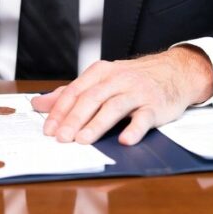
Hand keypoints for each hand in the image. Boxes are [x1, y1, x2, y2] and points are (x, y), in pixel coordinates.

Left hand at [30, 46, 212, 145]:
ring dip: (97, 124)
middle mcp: (118, 79)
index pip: (75, 91)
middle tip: (61, 138)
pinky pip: (144, 117)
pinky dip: (135, 129)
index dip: (60, 110)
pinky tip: (125, 140)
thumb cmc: (132, 80)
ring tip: (83, 141)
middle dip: (74, 119)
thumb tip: (38, 104)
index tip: (48, 129)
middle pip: (92, 98)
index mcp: (101, 72)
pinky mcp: (155, 105)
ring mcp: (137, 92)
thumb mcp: (100, 80)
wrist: (174, 72)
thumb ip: (70, 93)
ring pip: (114, 107)